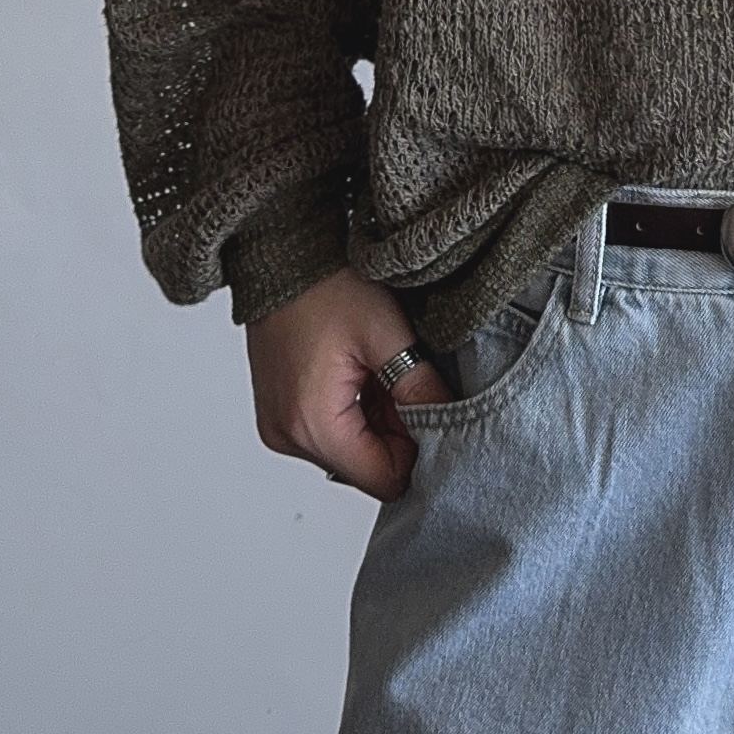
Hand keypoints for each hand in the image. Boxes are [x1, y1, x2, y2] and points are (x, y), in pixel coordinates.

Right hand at [245, 267, 439, 499]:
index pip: (384, 479)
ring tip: (381, 371)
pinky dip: (357, 412)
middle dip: (399, 433)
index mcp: (311, 424)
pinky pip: (332, 433)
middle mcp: (287, 436)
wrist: (280, 254)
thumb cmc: (325, 284)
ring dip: (378, 421)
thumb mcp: (388, 335)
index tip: (431, 409)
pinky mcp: (281, 414)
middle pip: (368, 469)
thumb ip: (422, 390)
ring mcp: (280, 427)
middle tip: (407, 380)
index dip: (419, 451)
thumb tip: (453, 428)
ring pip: (352, 452)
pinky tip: (363, 373)